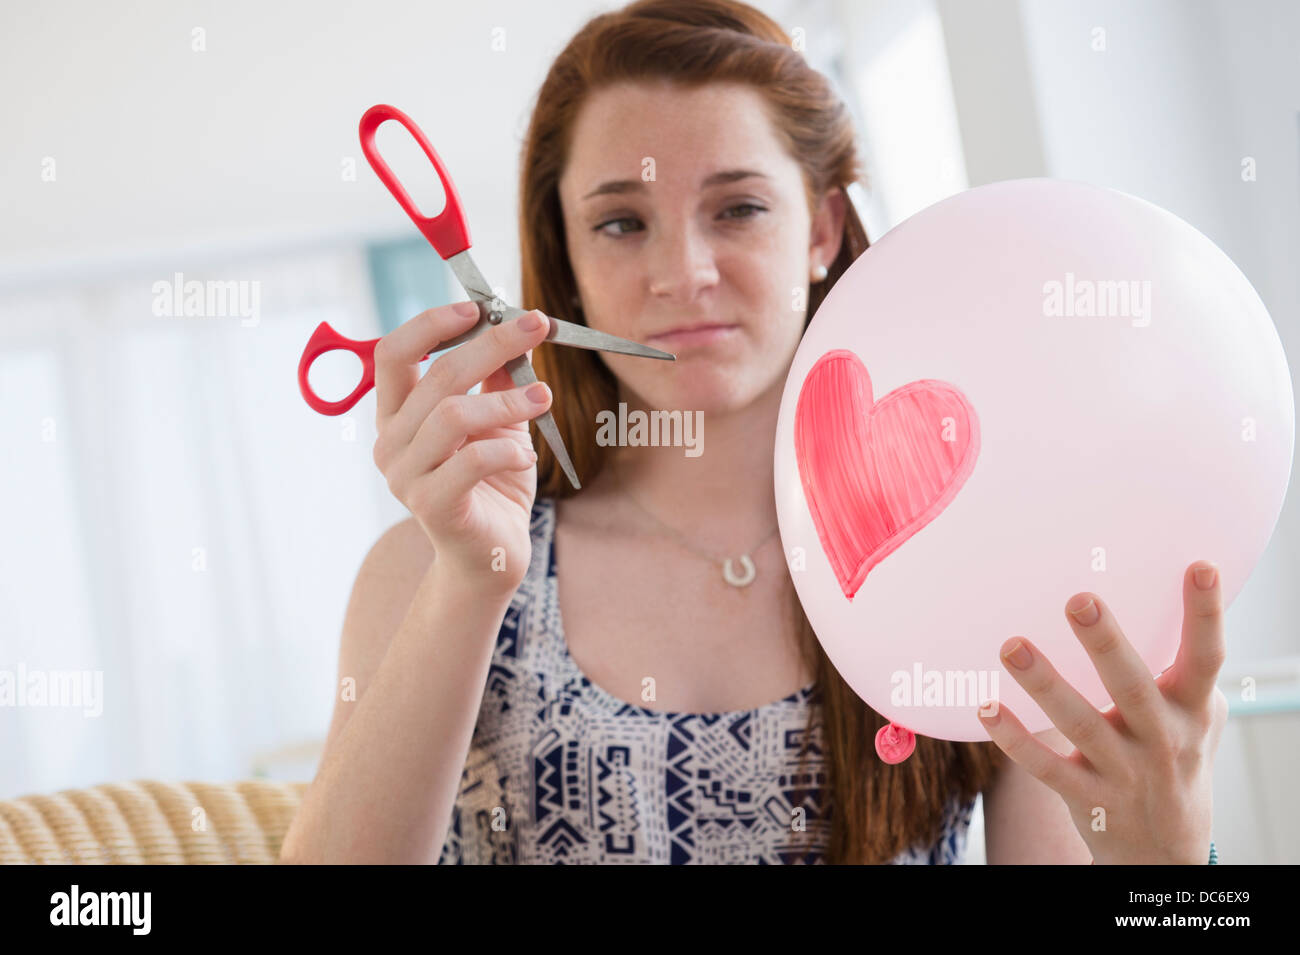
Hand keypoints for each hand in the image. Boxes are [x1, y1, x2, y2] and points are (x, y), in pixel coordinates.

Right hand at [371, 302, 554, 591]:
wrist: (491, 557)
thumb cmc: (492, 485)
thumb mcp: (499, 423)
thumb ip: (499, 381)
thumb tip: (517, 328)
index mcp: (396, 415)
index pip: (392, 353)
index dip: (431, 324)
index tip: (478, 308)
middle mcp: (391, 442)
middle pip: (435, 375)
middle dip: (491, 344)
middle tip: (536, 325)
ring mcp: (405, 476)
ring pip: (452, 416)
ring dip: (505, 400)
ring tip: (543, 398)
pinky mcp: (431, 506)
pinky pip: (471, 461)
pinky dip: (507, 451)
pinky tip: (526, 458)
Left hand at [977, 561, 1228, 864]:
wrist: (1168, 850)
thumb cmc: (1177, 754)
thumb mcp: (1197, 714)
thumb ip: (1181, 665)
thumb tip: (1154, 591)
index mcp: (1192, 709)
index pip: (1205, 657)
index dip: (1205, 614)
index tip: (1199, 566)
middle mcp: (1162, 739)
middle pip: (1133, 687)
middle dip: (1106, 643)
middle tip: (1078, 598)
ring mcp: (1124, 772)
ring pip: (1080, 725)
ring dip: (1044, 684)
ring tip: (1011, 646)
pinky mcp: (1088, 798)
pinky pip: (1045, 767)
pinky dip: (1014, 739)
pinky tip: (984, 707)